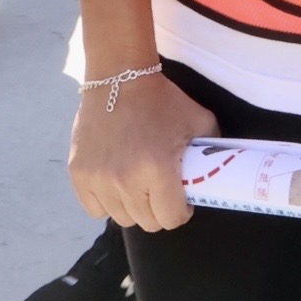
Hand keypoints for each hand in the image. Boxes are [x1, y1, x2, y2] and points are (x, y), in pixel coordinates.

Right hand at [69, 67, 211, 233]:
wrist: (120, 78)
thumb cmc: (163, 100)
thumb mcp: (200, 121)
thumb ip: (213, 151)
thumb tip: (221, 172)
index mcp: (158, 169)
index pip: (171, 218)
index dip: (181, 212)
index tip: (182, 200)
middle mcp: (126, 180)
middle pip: (147, 222)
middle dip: (159, 210)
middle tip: (161, 191)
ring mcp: (99, 179)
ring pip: (122, 218)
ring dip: (134, 207)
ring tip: (139, 185)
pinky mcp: (79, 174)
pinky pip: (96, 209)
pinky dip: (107, 203)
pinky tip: (116, 185)